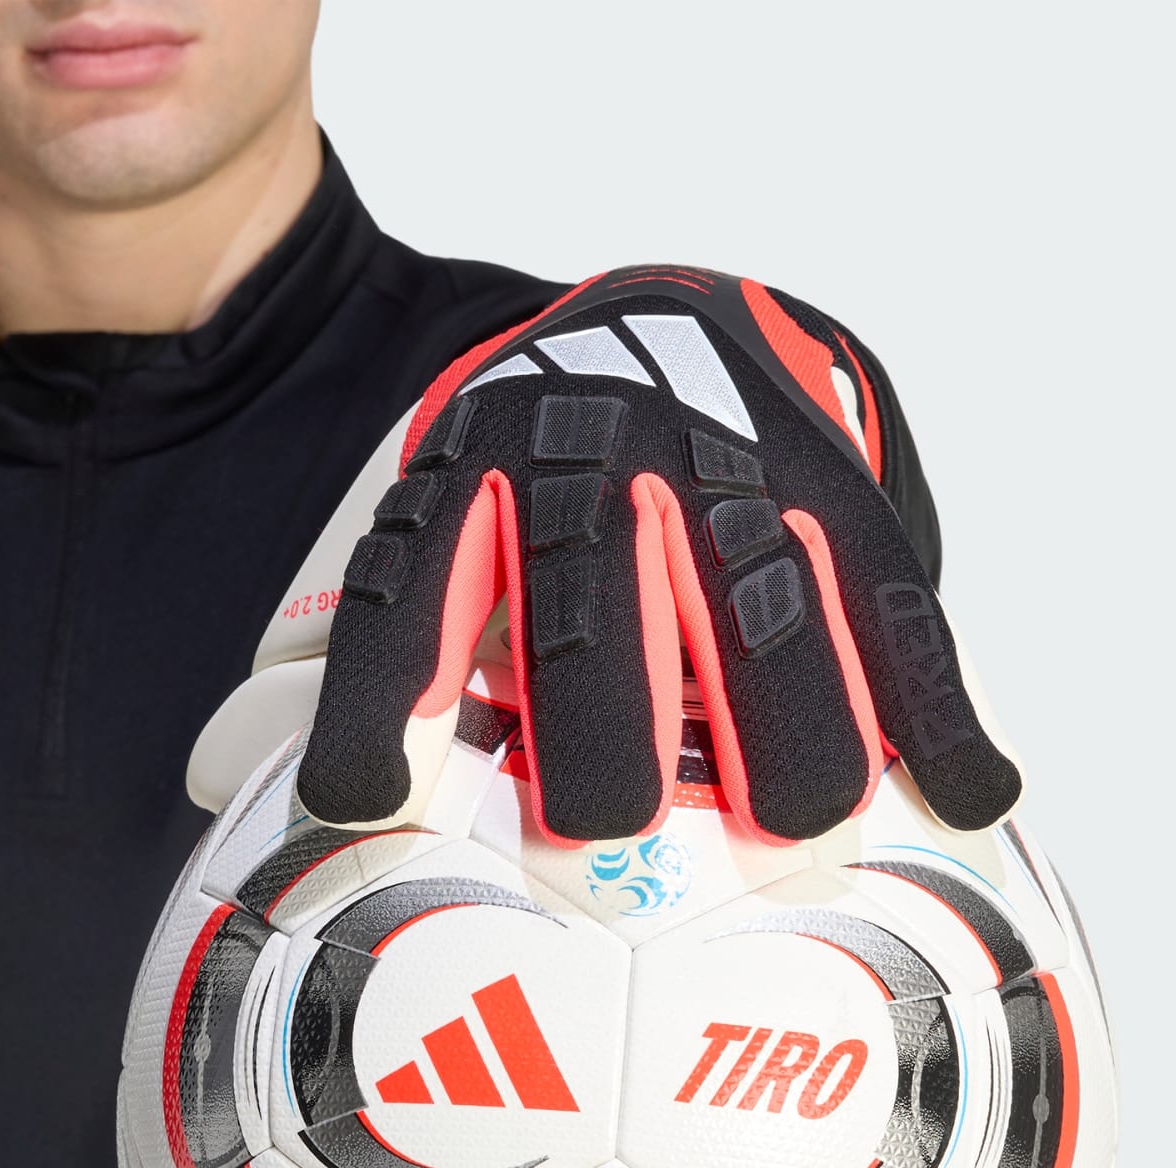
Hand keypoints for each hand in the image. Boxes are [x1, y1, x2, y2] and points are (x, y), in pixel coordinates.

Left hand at [297, 265, 1019, 843]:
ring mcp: (729, 479)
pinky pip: (899, 612)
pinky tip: (960, 798)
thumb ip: (364, 655)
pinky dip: (931, 711)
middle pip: (595, 631)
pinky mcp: (845, 498)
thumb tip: (214, 787)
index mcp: (468, 498)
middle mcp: (596, 480)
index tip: (369, 809)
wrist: (672, 320)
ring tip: (788, 838)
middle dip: (601, 748)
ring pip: (761, 624)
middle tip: (601, 835)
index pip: (411, 614)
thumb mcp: (434, 533)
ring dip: (779, 744)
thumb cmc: (533, 495)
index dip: (385, 708)